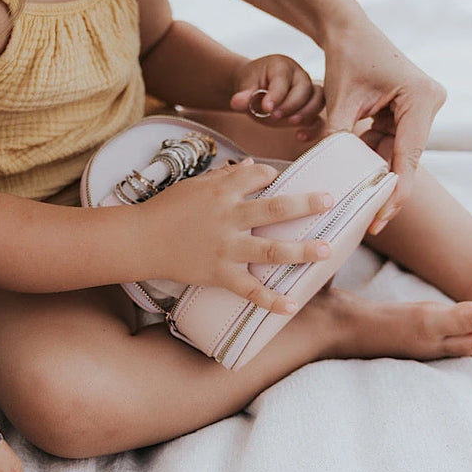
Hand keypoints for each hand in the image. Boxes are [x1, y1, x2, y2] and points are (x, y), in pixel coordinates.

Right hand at [141, 158, 334, 312]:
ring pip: (271, 250)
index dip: (271, 176)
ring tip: (325, 250)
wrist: (140, 240)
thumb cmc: (166, 210)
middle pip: (275, 208)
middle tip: (330, 202)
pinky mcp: (218, 274)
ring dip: (301, 250)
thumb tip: (255, 166)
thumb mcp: (194, 185)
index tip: (279, 180)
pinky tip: (292, 305)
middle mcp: (228, 218)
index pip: (258, 177)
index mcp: (221, 191)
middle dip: (306, 205)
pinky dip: (271, 300)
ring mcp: (225, 248)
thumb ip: (226, 176)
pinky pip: (249, 290)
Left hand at [229, 54, 325, 127]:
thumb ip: (243, 95)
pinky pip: (320, 117)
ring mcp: (308, 92)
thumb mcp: (245, 87)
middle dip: (291, 104)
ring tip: (290, 123)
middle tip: (275, 116)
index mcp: (281, 66)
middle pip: (305, 88)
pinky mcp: (310, 108)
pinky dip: (313, 128)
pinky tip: (300, 136)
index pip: (283, 79)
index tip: (266, 108)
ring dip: (306, 113)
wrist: (255, 89)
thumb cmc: (252, 85)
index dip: (276, 94)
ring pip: (318, 99)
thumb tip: (237, 102)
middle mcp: (299, 76)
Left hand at [307, 11, 446, 233]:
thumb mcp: (339, 101)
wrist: (347, 29)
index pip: (408, 157)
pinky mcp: (408, 110)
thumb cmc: (345, 57)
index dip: (395, 192)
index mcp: (421, 98)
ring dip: (373, 171)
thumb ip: (337, 138)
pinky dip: (370, 154)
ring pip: (396, 152)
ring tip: (356, 202)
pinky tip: (353, 172)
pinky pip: (389, 141)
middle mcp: (429, 103)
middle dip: (383, 186)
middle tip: (369, 222)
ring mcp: (421, 108)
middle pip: (405, 158)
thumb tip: (329, 178)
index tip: (381, 218)